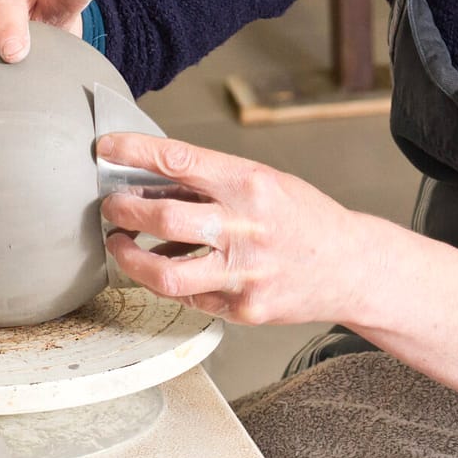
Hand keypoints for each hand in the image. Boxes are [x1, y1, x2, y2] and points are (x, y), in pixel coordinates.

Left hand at [97, 133, 372, 326]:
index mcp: (252, 184)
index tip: (106, 148)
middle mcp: (247, 227)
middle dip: (123, 210)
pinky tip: (166, 269)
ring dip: (130, 257)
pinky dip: (169, 282)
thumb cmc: (303, 219)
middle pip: (164, 217)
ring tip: (120, 244)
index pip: (181, 160)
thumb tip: (149, 182)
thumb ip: (211, 184)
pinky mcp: (244, 309)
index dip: (135, 152)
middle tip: (110, 206)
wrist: (351, 267)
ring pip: (165, 273)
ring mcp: (245, 273)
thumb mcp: (264, 183)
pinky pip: (188, 297)